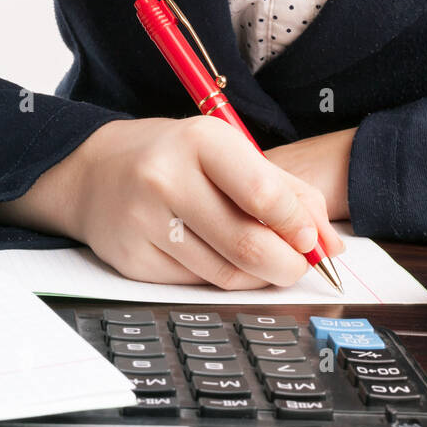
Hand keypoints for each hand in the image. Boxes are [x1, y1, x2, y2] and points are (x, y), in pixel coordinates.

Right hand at [0, 115, 346, 288]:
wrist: (95, 171)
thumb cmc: (176, 157)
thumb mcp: (229, 152)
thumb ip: (287, 191)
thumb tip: (330, 242)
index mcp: (201, 141)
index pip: (263, 194)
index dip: (298, 226)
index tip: (314, 240)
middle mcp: (168, 179)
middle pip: (247, 244)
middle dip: (287, 264)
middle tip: (300, 266)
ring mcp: (145, 222)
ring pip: (225, 272)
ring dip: (259, 276)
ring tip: (267, 263)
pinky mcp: (133, 260)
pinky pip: (196, 284)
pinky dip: (222, 280)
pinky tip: (224, 261)